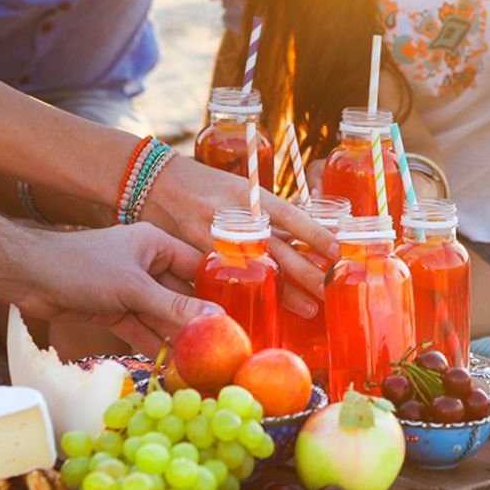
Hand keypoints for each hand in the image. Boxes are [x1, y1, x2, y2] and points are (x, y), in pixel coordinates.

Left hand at [10, 223, 222, 355]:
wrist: (25, 275)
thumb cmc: (80, 267)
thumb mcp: (134, 289)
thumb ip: (174, 308)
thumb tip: (216, 320)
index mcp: (156, 244)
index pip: (197, 267)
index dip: (218, 290)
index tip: (240, 313)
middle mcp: (146, 264)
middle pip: (181, 296)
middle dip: (196, 321)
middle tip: (222, 345)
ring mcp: (130, 288)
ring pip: (161, 315)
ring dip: (175, 337)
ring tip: (200, 360)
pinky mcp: (113, 308)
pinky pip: (141, 327)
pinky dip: (152, 343)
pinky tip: (171, 362)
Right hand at [142, 156, 337, 318]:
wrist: (152, 180)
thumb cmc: (202, 186)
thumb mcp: (238, 189)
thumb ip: (265, 213)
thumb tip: (302, 238)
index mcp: (251, 194)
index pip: (290, 215)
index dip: (315, 234)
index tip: (337, 251)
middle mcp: (235, 216)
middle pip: (279, 248)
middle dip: (309, 273)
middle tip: (332, 290)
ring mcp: (215, 237)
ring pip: (257, 268)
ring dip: (286, 291)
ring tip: (311, 308)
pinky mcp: (196, 253)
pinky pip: (228, 278)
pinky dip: (248, 294)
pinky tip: (265, 309)